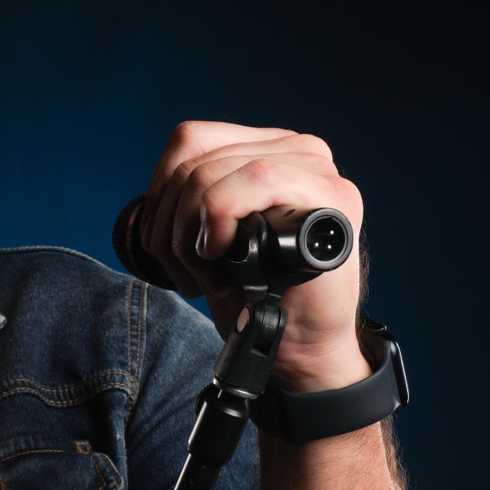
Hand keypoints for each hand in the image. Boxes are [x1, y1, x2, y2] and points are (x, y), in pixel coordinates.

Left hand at [138, 120, 368, 392]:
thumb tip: (159, 188)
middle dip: (170, 229)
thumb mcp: (214, 238)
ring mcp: (318, 171)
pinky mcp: (330, 198)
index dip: (160, 195)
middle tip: (191, 275)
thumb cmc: (259, 300)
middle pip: (192, 160)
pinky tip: (227, 265)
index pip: (190, 141)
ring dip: (189, 241)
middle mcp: (298, 151)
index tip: (163, 247)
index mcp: (270, 151)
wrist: (300, 349)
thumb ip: (197, 196)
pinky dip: (220, 225)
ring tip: (210, 279)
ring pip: (209, 175)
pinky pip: (252, 179)